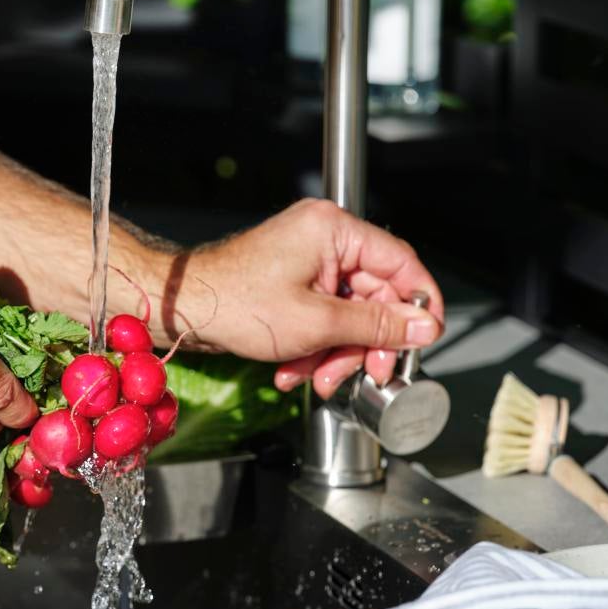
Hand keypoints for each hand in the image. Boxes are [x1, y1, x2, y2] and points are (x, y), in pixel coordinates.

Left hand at [185, 200, 444, 399]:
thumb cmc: (236, 304)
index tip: (423, 339)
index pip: (401, 264)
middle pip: (374, 296)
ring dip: (335, 353)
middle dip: (364, 343)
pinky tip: (294, 370)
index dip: (418, 305)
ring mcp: (307, 260)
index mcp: (334, 230)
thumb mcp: (317, 323)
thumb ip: (376, 324)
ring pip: (347, 313)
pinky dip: (314, 347)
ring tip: (315, 378)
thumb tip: (424, 326)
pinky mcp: (293, 282)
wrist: (183, 310)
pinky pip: (322, 317)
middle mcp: (324, 238)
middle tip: (365, 374)